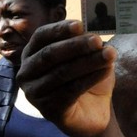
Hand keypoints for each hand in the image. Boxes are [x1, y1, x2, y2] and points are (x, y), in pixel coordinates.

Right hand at [17, 20, 116, 136]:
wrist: (93, 111)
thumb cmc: (86, 77)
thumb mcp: (88, 55)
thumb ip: (87, 44)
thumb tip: (93, 36)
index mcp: (33, 53)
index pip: (41, 36)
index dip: (60, 29)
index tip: (80, 25)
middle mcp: (27, 72)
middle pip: (50, 54)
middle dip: (76, 46)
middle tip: (98, 41)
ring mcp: (34, 93)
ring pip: (61, 73)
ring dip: (88, 62)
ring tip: (110, 55)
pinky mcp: (48, 110)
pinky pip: (69, 91)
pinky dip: (90, 78)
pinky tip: (106, 71)